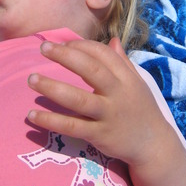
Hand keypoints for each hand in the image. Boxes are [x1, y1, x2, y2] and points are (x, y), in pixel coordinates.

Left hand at [27, 37, 175, 167]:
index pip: (103, 54)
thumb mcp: (138, 83)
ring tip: (31, 79)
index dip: (81, 46)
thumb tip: (112, 40)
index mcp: (126, 78)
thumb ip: (124, 62)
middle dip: (66, 57)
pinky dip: (51, 121)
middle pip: (91, 71)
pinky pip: (72, 127)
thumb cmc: (142, 110)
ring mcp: (108, 115)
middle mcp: (117, 94)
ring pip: (78, 99)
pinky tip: (33, 115)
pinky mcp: (99, 135)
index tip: (63, 43)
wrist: (153, 146)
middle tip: (43, 47)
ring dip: (52, 88)